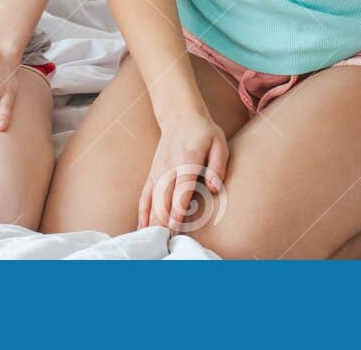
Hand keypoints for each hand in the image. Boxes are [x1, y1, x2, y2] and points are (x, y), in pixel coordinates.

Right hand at [139, 111, 227, 231]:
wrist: (180, 115)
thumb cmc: (204, 132)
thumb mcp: (219, 143)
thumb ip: (217, 165)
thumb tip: (214, 188)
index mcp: (186, 161)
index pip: (180, 189)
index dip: (176, 209)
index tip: (174, 227)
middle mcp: (168, 168)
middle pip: (163, 199)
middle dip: (163, 222)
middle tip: (164, 243)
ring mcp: (158, 172)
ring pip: (152, 200)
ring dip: (152, 221)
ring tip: (152, 241)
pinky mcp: (152, 174)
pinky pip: (145, 196)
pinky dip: (142, 213)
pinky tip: (142, 228)